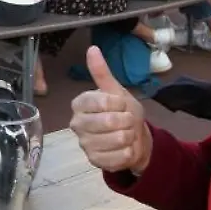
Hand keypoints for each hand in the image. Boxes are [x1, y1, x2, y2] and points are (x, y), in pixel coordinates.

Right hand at [69, 46, 152, 173]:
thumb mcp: (116, 90)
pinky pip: (120, 156)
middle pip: (110, 121)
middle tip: (126, 120)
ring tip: (126, 134)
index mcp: (80, 104)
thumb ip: (102, 73)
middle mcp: (77, 123)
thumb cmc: (122, 111)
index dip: (119, 103)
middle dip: (127, 120)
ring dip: (130, 136)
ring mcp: (84, 143)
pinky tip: (124, 148)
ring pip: (118, 139)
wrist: (133, 137)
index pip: (102, 101)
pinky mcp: (94, 161)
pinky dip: (129, 152)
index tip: (121, 104)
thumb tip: (92, 48)